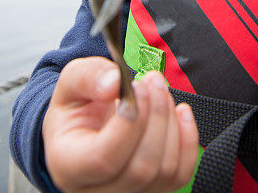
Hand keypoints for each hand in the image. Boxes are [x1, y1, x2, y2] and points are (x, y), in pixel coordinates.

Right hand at [42, 57, 198, 192]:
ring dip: (170, 120)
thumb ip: (87, 76)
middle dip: (156, 114)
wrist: (86, 127)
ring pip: (165, 170)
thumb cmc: (78, 107)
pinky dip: (187, 138)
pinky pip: (181, 174)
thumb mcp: (71, 82)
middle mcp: (96, 191)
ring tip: (158, 90)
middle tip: (151, 79)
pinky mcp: (152, 191)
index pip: (105, 159)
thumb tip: (114, 82)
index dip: (130, 121)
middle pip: (142, 167)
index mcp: (69, 165)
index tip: (136, 86)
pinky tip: (179, 112)